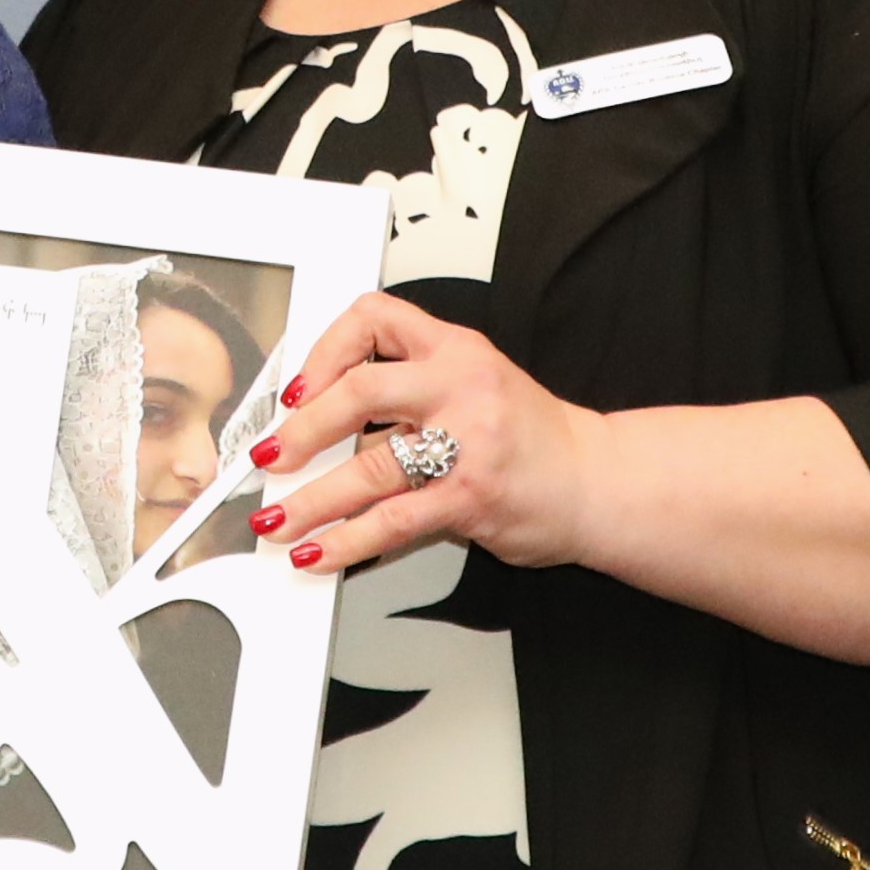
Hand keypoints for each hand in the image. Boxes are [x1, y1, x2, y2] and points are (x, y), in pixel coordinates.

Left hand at [246, 292, 593, 579]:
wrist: (596, 481)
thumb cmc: (533, 437)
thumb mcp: (477, 382)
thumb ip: (412, 385)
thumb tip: (323, 411)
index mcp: (457, 349)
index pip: (374, 319)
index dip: (325, 350)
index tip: (300, 387)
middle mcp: (462, 386)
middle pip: (359, 392)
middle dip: (302, 430)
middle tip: (272, 455)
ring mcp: (468, 444)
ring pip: (368, 468)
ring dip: (310, 499)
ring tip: (277, 518)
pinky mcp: (470, 496)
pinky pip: (392, 521)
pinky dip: (346, 540)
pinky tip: (319, 551)